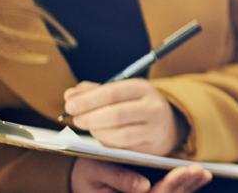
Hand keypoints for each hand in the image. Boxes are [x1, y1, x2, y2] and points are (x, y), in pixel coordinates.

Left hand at [64, 79, 188, 155]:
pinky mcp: (152, 148)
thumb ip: (93, 91)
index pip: (112, 93)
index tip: (69, 105)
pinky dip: (107, 143)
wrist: (168, 124)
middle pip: (116, 114)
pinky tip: (101, 137)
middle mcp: (153, 108)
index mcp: (143, 89)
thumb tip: (70, 95)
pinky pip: (124, 149)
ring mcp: (154, 130)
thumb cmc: (136, 105)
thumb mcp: (121, 92)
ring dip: (98, 132)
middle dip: (90, 118)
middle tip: (76, 119)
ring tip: (89, 127)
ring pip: (120, 135)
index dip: (88, 100)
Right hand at [70, 158, 210, 192]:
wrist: (83, 177)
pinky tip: (198, 176)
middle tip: (199, 170)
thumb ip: (117, 177)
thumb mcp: (94, 170)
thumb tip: (143, 186)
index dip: (168, 186)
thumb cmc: (87, 171)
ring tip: (203, 173)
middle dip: (183, 185)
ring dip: (189, 187)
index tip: (181, 171)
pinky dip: (187, 186)